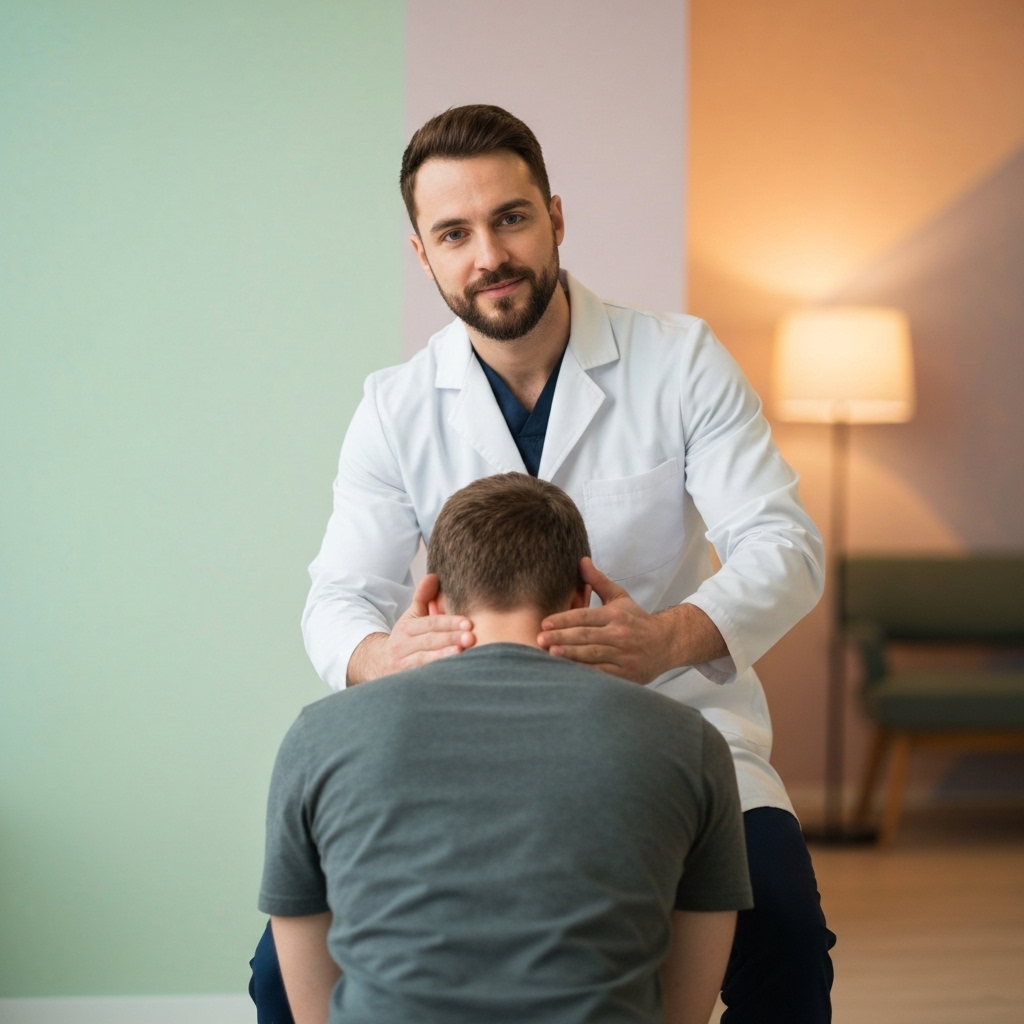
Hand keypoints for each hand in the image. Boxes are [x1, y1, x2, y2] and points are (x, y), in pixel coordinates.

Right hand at [347, 574, 473, 683]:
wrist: (380, 665)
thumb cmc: (406, 639)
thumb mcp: (412, 618)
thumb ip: (423, 598)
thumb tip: (434, 576)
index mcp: (407, 628)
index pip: (430, 624)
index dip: (449, 623)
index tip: (468, 623)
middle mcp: (403, 647)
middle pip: (429, 642)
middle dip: (450, 639)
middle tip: (471, 637)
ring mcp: (404, 666)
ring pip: (425, 661)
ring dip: (444, 658)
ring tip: (462, 654)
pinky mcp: (407, 681)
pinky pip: (423, 678)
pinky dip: (438, 675)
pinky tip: (454, 673)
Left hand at [537, 558, 672, 682]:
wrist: (667, 642)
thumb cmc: (637, 620)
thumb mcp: (619, 597)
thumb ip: (597, 581)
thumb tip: (581, 560)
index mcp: (615, 615)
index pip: (585, 616)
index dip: (564, 619)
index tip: (545, 622)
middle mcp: (619, 634)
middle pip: (586, 635)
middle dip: (561, 637)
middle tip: (540, 639)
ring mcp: (624, 655)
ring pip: (593, 654)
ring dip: (571, 655)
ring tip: (551, 654)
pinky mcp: (627, 673)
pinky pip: (603, 673)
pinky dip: (586, 673)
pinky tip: (570, 673)